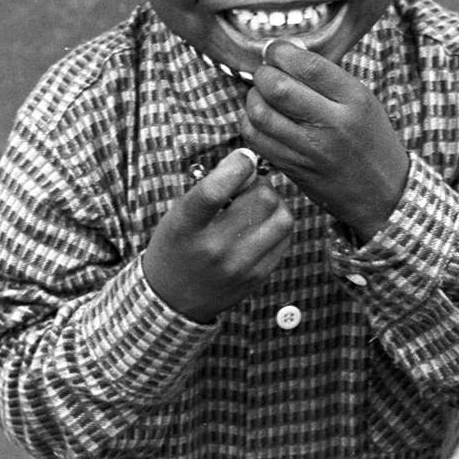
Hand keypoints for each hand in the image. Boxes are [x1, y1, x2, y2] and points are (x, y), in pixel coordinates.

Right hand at [143, 149, 293, 322]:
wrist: (172, 300)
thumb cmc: (176, 246)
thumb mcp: (179, 214)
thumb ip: (211, 187)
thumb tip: (247, 162)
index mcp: (186, 227)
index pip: (214, 190)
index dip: (237, 166)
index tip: (243, 157)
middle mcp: (213, 248)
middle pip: (260, 199)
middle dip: (259, 183)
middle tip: (249, 186)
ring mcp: (239, 266)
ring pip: (281, 217)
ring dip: (275, 203)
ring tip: (259, 204)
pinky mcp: (258, 276)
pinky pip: (285, 238)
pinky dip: (278, 222)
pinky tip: (264, 223)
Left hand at [241, 41, 409, 242]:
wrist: (383, 193)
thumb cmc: (371, 140)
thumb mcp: (363, 101)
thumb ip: (328, 77)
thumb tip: (288, 50)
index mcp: (354, 100)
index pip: (308, 66)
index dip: (282, 51)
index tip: (275, 49)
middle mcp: (332, 124)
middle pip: (278, 88)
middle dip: (263, 73)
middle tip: (266, 72)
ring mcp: (310, 149)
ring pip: (260, 113)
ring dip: (253, 97)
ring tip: (262, 94)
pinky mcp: (293, 168)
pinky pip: (256, 139)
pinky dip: (250, 122)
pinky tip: (260, 117)